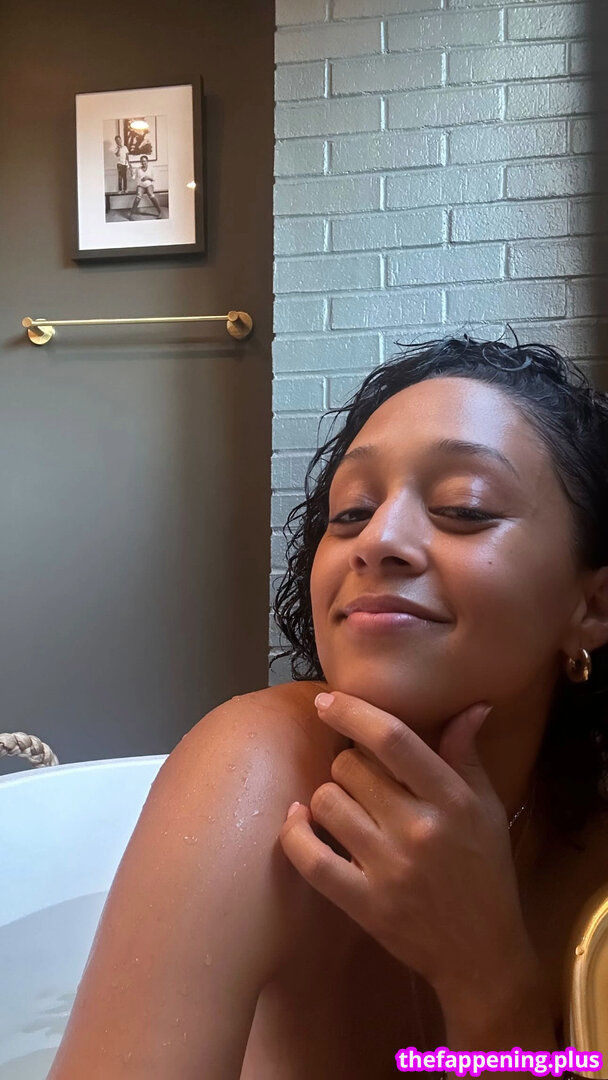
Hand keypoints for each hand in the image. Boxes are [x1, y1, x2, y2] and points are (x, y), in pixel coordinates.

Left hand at [279, 691, 536, 1005]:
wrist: (481, 952)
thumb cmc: (484, 869)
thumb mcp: (486, 808)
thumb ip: (466, 755)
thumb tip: (471, 706)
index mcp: (451, 799)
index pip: (393, 738)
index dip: (352, 712)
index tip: (326, 701)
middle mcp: (418, 828)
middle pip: (350, 766)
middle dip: (347, 764)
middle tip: (361, 780)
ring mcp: (388, 868)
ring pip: (326, 802)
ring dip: (327, 798)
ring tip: (344, 808)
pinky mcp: (363, 903)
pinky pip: (309, 856)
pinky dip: (295, 833)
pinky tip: (298, 820)